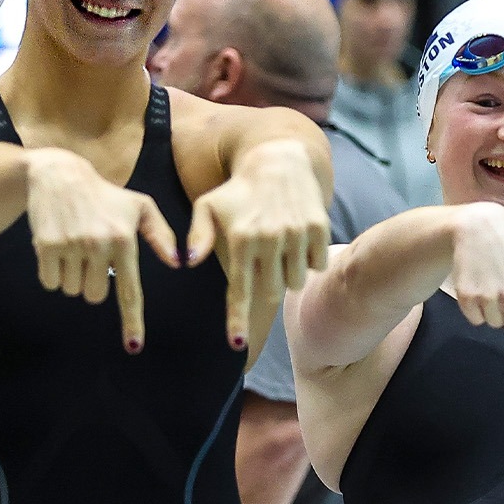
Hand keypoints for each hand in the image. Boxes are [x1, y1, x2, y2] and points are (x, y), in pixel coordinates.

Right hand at [24, 149, 178, 352]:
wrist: (60, 175)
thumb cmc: (106, 195)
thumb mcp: (140, 206)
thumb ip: (161, 235)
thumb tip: (178, 263)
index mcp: (125, 240)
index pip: (130, 290)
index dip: (132, 321)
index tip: (134, 346)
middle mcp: (99, 244)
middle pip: (95, 296)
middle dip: (93, 284)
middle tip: (91, 257)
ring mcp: (71, 245)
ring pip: (72, 290)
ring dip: (73, 276)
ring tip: (75, 247)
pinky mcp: (46, 245)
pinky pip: (50, 281)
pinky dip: (53, 273)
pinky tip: (58, 248)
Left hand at [186, 140, 330, 348]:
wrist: (277, 161)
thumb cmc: (237, 190)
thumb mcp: (207, 206)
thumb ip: (197, 236)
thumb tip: (186, 262)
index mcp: (239, 238)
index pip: (239, 290)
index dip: (237, 319)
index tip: (236, 343)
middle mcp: (268, 238)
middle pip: (270, 291)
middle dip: (266, 288)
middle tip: (263, 266)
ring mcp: (296, 234)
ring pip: (295, 281)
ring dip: (287, 276)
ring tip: (280, 253)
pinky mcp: (318, 228)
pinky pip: (315, 265)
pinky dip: (308, 262)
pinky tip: (298, 242)